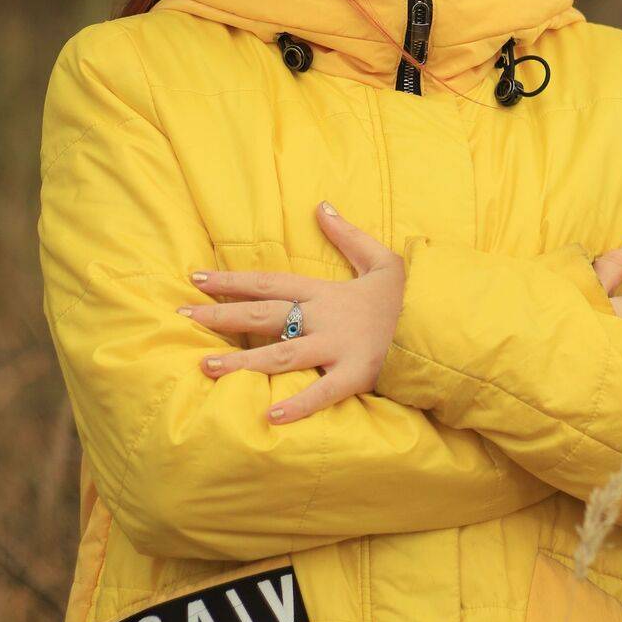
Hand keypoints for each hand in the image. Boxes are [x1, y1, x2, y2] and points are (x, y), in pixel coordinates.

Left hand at [177, 202, 404, 422]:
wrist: (440, 325)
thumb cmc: (405, 298)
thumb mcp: (380, 258)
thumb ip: (347, 234)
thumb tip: (322, 205)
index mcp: (324, 291)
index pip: (269, 281)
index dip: (232, 279)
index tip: (196, 278)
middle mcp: (323, 318)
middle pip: (264, 314)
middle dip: (220, 315)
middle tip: (182, 316)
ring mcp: (337, 348)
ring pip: (280, 354)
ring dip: (241, 361)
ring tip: (205, 367)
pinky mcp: (355, 376)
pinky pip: (322, 392)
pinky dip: (297, 405)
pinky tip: (269, 416)